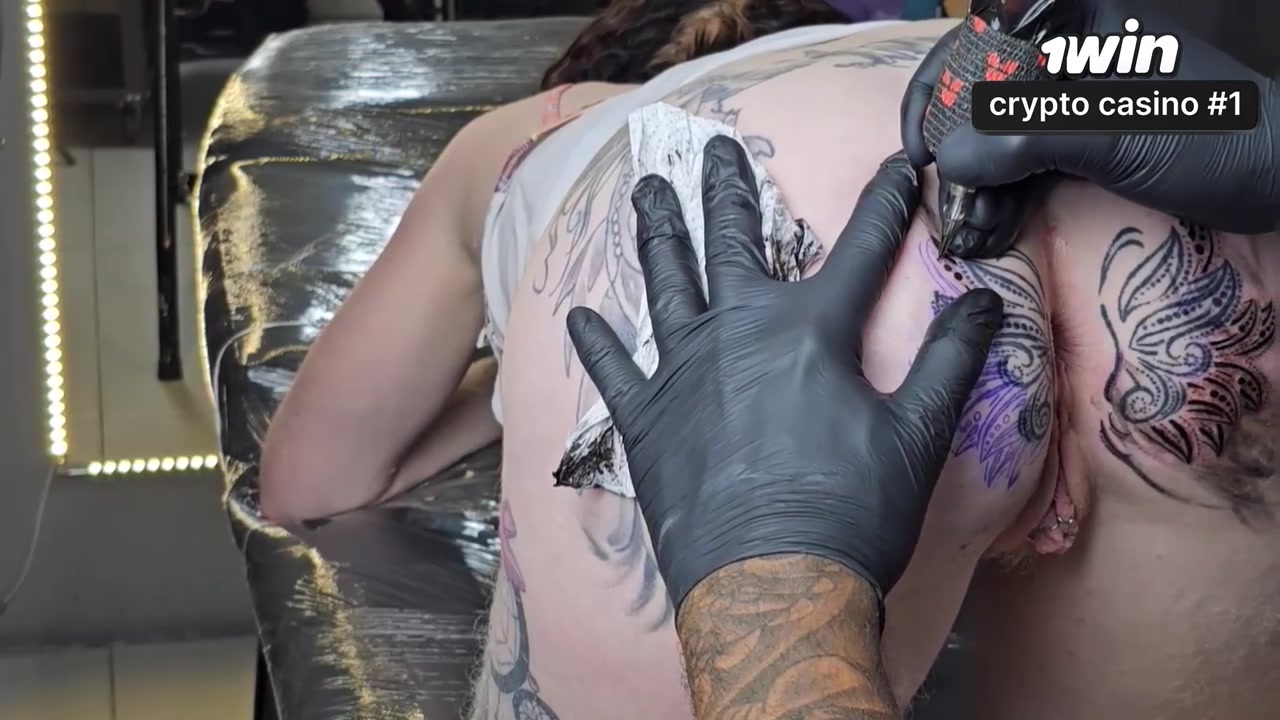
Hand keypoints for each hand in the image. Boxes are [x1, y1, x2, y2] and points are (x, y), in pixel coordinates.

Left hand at [565, 137, 1003, 609]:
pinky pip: (614, 371)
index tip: (900, 163)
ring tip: (647, 190)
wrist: (772, 587)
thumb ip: (949, 359)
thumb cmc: (852, 512)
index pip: (860, 248)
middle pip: (733, 240)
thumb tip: (986, 301)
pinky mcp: (645, 419)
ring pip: (667, 282)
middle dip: (730, 187)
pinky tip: (581, 316)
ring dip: (658, 231)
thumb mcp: (919, 434)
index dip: (886, 202)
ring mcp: (683, 372)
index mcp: (810, 331)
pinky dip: (597, 343)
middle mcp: (738, 332)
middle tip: (718, 147)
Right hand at [902, 0, 1278, 257]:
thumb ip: (1030, 139)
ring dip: (975, 181)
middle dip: (954, 146)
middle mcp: (1068, 54)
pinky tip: (989, 230)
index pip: (981, 36)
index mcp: (1078, 22)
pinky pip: (1024, 164)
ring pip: (998, 132)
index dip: (938, 85)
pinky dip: (1003, 196)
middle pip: (981, 89)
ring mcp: (1075, 102)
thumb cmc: (1215, 137)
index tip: (924, 143)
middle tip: (940, 196)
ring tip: (968, 226)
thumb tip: (951, 161)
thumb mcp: (1118, 134)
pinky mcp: (1084, 144)